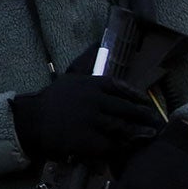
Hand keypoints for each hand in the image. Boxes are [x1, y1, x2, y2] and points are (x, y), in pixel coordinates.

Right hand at [8, 72, 160, 161]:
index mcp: (92, 84)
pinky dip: (122, 146)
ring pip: (123, 127)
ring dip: (138, 132)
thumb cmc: (52, 99)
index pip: (122, 88)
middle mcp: (96, 100)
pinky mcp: (89, 140)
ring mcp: (93, 121)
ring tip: (149, 134)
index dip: (136, 96)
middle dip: (143, 116)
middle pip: (127, 109)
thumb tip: (98, 41)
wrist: (32, 120)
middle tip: (155, 121)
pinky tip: (129, 147)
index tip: (145, 102)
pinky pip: (112, 144)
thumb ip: (87, 63)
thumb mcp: (71, 76)